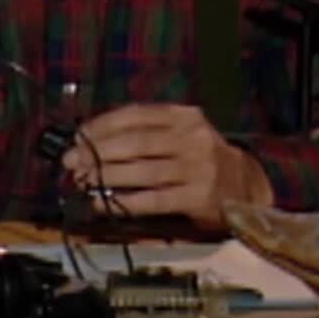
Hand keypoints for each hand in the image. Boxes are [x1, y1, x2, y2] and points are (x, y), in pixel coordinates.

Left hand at [60, 103, 275, 231]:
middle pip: (136, 142)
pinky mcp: (199, 197)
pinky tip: (100, 203)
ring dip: (106, 176)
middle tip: (71, 162)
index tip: (78, 136)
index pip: (137, 115)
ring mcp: (198, 168)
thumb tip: (94, 140)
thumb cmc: (202, 160)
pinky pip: (153, 200)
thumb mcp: (183, 135)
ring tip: (81, 181)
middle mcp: (194, 138)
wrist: (247, 188)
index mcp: (185, 116)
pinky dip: (123, 202)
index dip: (103, 125)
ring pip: (142, 171)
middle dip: (98, 152)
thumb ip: (148, 133)